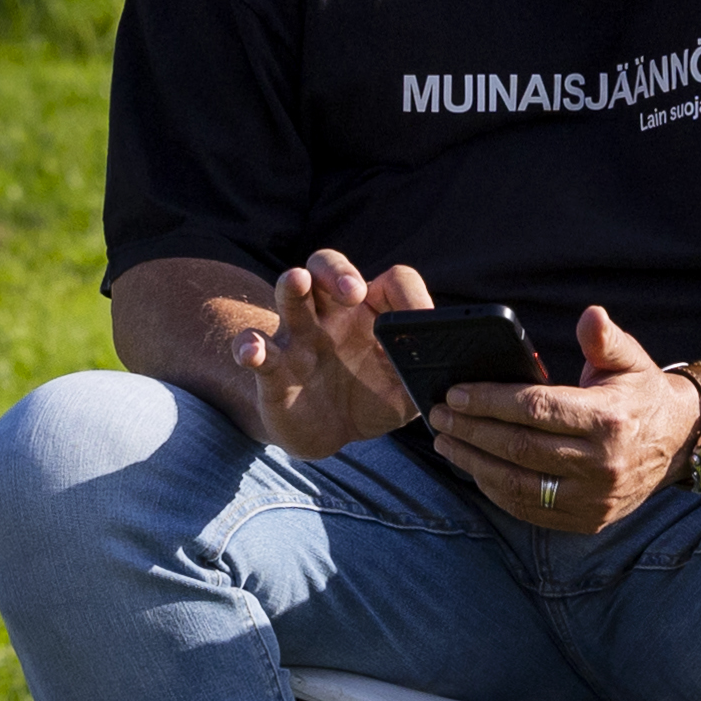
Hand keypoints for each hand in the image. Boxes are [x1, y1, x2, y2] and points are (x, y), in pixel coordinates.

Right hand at [233, 250, 434, 459]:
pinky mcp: (272, 368)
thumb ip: (424, 376)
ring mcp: (299, 337)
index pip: (392, 282)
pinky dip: (250, 347)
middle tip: (353, 293)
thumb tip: (450, 365)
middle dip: (339, 272)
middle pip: (329, 267)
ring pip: (291, 294)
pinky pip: (255, 349)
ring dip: (292, 285)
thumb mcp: (406, 392)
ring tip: (296, 280)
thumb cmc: (372, 400)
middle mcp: (333, 314)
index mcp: (373, 314)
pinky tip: (253, 351)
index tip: (419, 320)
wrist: (327, 433)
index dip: (408, 295)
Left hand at [423, 304, 700, 533]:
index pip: (535, 409)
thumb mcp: (629, 359)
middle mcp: (603, 464)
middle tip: (438, 415)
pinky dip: (496, 490)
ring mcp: (595, 499)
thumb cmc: (640, 394)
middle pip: (519, 448)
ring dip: (473, 463)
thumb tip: (590, 316)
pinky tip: (474, 468)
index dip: (490, 401)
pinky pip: (530, 509)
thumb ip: (604, 338)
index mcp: (608, 420)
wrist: (677, 444)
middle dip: (471, 430)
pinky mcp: (588, 520)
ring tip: (445, 441)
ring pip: (518, 484)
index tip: (454, 392)